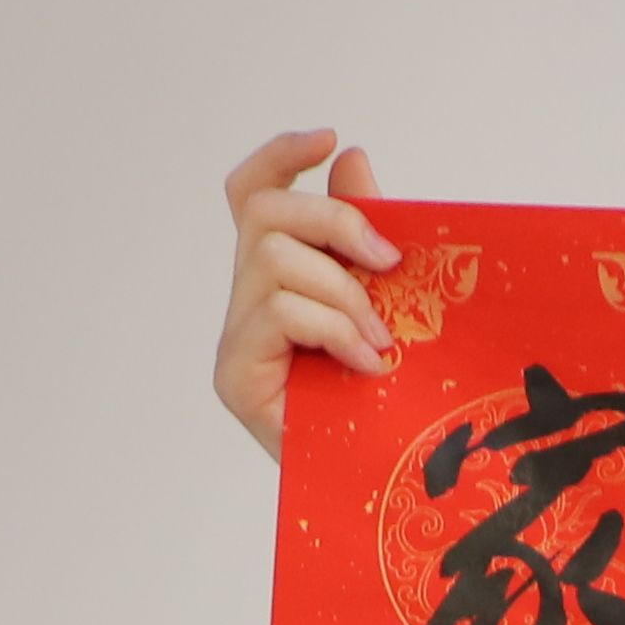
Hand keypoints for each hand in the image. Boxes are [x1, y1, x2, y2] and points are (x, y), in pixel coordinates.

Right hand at [212, 129, 399, 456]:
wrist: (380, 487)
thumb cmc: (388, 400)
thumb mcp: (389, 302)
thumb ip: (366, 235)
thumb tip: (353, 158)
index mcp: (279, 279)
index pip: (251, 194)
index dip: (280, 155)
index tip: (328, 137)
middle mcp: (247, 303)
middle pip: (263, 212)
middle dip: (333, 221)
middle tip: (389, 264)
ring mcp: (236, 339)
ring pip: (273, 259)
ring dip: (342, 291)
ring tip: (380, 340)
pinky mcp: (234, 375)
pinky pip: (280, 312)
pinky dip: (334, 329)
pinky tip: (366, 364)